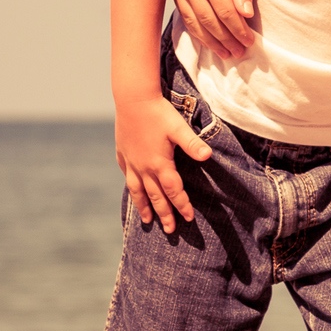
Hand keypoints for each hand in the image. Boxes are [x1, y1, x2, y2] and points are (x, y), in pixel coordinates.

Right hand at [114, 95, 211, 232]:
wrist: (132, 99)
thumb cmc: (158, 112)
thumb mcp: (178, 128)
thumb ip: (192, 144)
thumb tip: (207, 156)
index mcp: (160, 164)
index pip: (173, 190)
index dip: (182, 205)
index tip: (188, 219)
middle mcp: (144, 167)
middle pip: (156, 196)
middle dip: (164, 214)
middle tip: (170, 231)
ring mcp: (132, 162)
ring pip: (138, 191)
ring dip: (144, 207)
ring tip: (147, 221)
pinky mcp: (123, 154)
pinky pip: (128, 176)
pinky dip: (132, 187)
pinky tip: (133, 191)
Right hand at [167, 0, 254, 57]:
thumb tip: (246, 15)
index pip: (225, 11)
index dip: (238, 30)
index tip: (250, 42)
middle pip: (209, 21)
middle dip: (226, 40)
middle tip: (240, 54)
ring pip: (194, 22)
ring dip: (211, 41)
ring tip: (226, 54)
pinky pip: (184, 15)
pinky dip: (197, 31)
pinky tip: (208, 41)